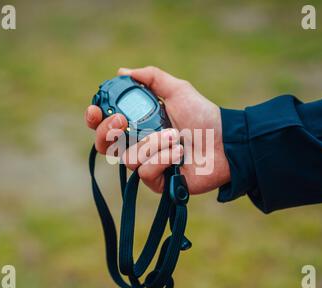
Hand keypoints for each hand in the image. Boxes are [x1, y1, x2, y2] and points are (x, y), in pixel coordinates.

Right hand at [84, 66, 230, 194]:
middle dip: (109, 133)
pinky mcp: (158, 182)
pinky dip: (163, 158)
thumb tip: (121, 72)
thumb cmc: (203, 116)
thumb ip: (151, 78)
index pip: (106, 126)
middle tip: (123, 121)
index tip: (97, 110)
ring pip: (129, 158)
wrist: (225, 142)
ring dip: (152, 143)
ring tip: (175, 136)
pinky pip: (146, 172)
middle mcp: (139, 145)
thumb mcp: (177, 90)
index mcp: (138, 124)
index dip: (95, 120)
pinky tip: (179, 153)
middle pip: (105, 146)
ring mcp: (147, 165)